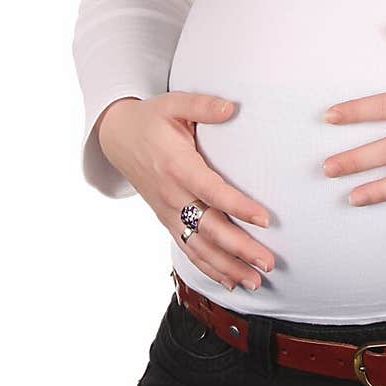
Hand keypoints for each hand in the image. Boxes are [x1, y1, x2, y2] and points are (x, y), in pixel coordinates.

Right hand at [96, 92, 274, 291]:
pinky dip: (208, 268)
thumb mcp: (173, 103)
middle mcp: (172, 195)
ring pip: (199, 246)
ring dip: (227, 267)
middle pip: (208, 228)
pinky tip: (230, 280)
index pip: (211, 192)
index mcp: (177, 166)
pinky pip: (187, 249)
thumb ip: (202, 105)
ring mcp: (167, 212)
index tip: (265, 220)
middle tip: (268, 263)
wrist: (117, 137)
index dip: (238, 207)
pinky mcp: (166, 220)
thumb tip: (230, 107)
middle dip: (239, 249)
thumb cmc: (151, 119)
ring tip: (255, 282)